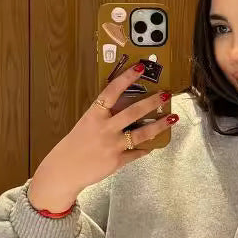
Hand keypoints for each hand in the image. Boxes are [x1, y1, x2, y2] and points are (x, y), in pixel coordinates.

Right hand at [28, 64, 176, 212]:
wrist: (64, 170)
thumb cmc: (74, 144)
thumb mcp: (86, 124)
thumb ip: (104, 116)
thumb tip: (125, 106)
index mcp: (94, 115)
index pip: (112, 91)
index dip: (126, 78)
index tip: (140, 67)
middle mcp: (104, 128)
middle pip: (133, 112)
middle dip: (152, 102)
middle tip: (166, 94)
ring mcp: (112, 145)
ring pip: (141, 133)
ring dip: (159, 125)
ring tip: (173, 118)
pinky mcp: (117, 161)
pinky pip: (136, 153)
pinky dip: (146, 149)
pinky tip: (154, 145)